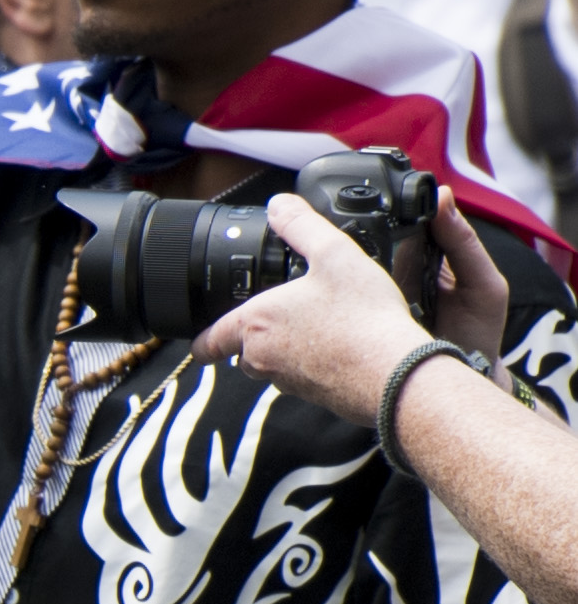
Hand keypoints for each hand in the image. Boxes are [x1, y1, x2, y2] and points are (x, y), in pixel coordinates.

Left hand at [189, 192, 506, 423]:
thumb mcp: (334, 254)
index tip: (202, 338)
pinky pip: (305, 380)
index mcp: (254, 325)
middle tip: (278, 314)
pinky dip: (315, 365)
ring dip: (285, 350)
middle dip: (252, 336)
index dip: (202, 338)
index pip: (208, 341)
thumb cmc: (364, 318)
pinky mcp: (319, 399)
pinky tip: (342, 346)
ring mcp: (291, 383)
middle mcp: (264, 360)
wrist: (399, 375)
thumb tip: (279, 205)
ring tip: (316, 326)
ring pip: (273, 367)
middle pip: (242, 352)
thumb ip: (302, 226)